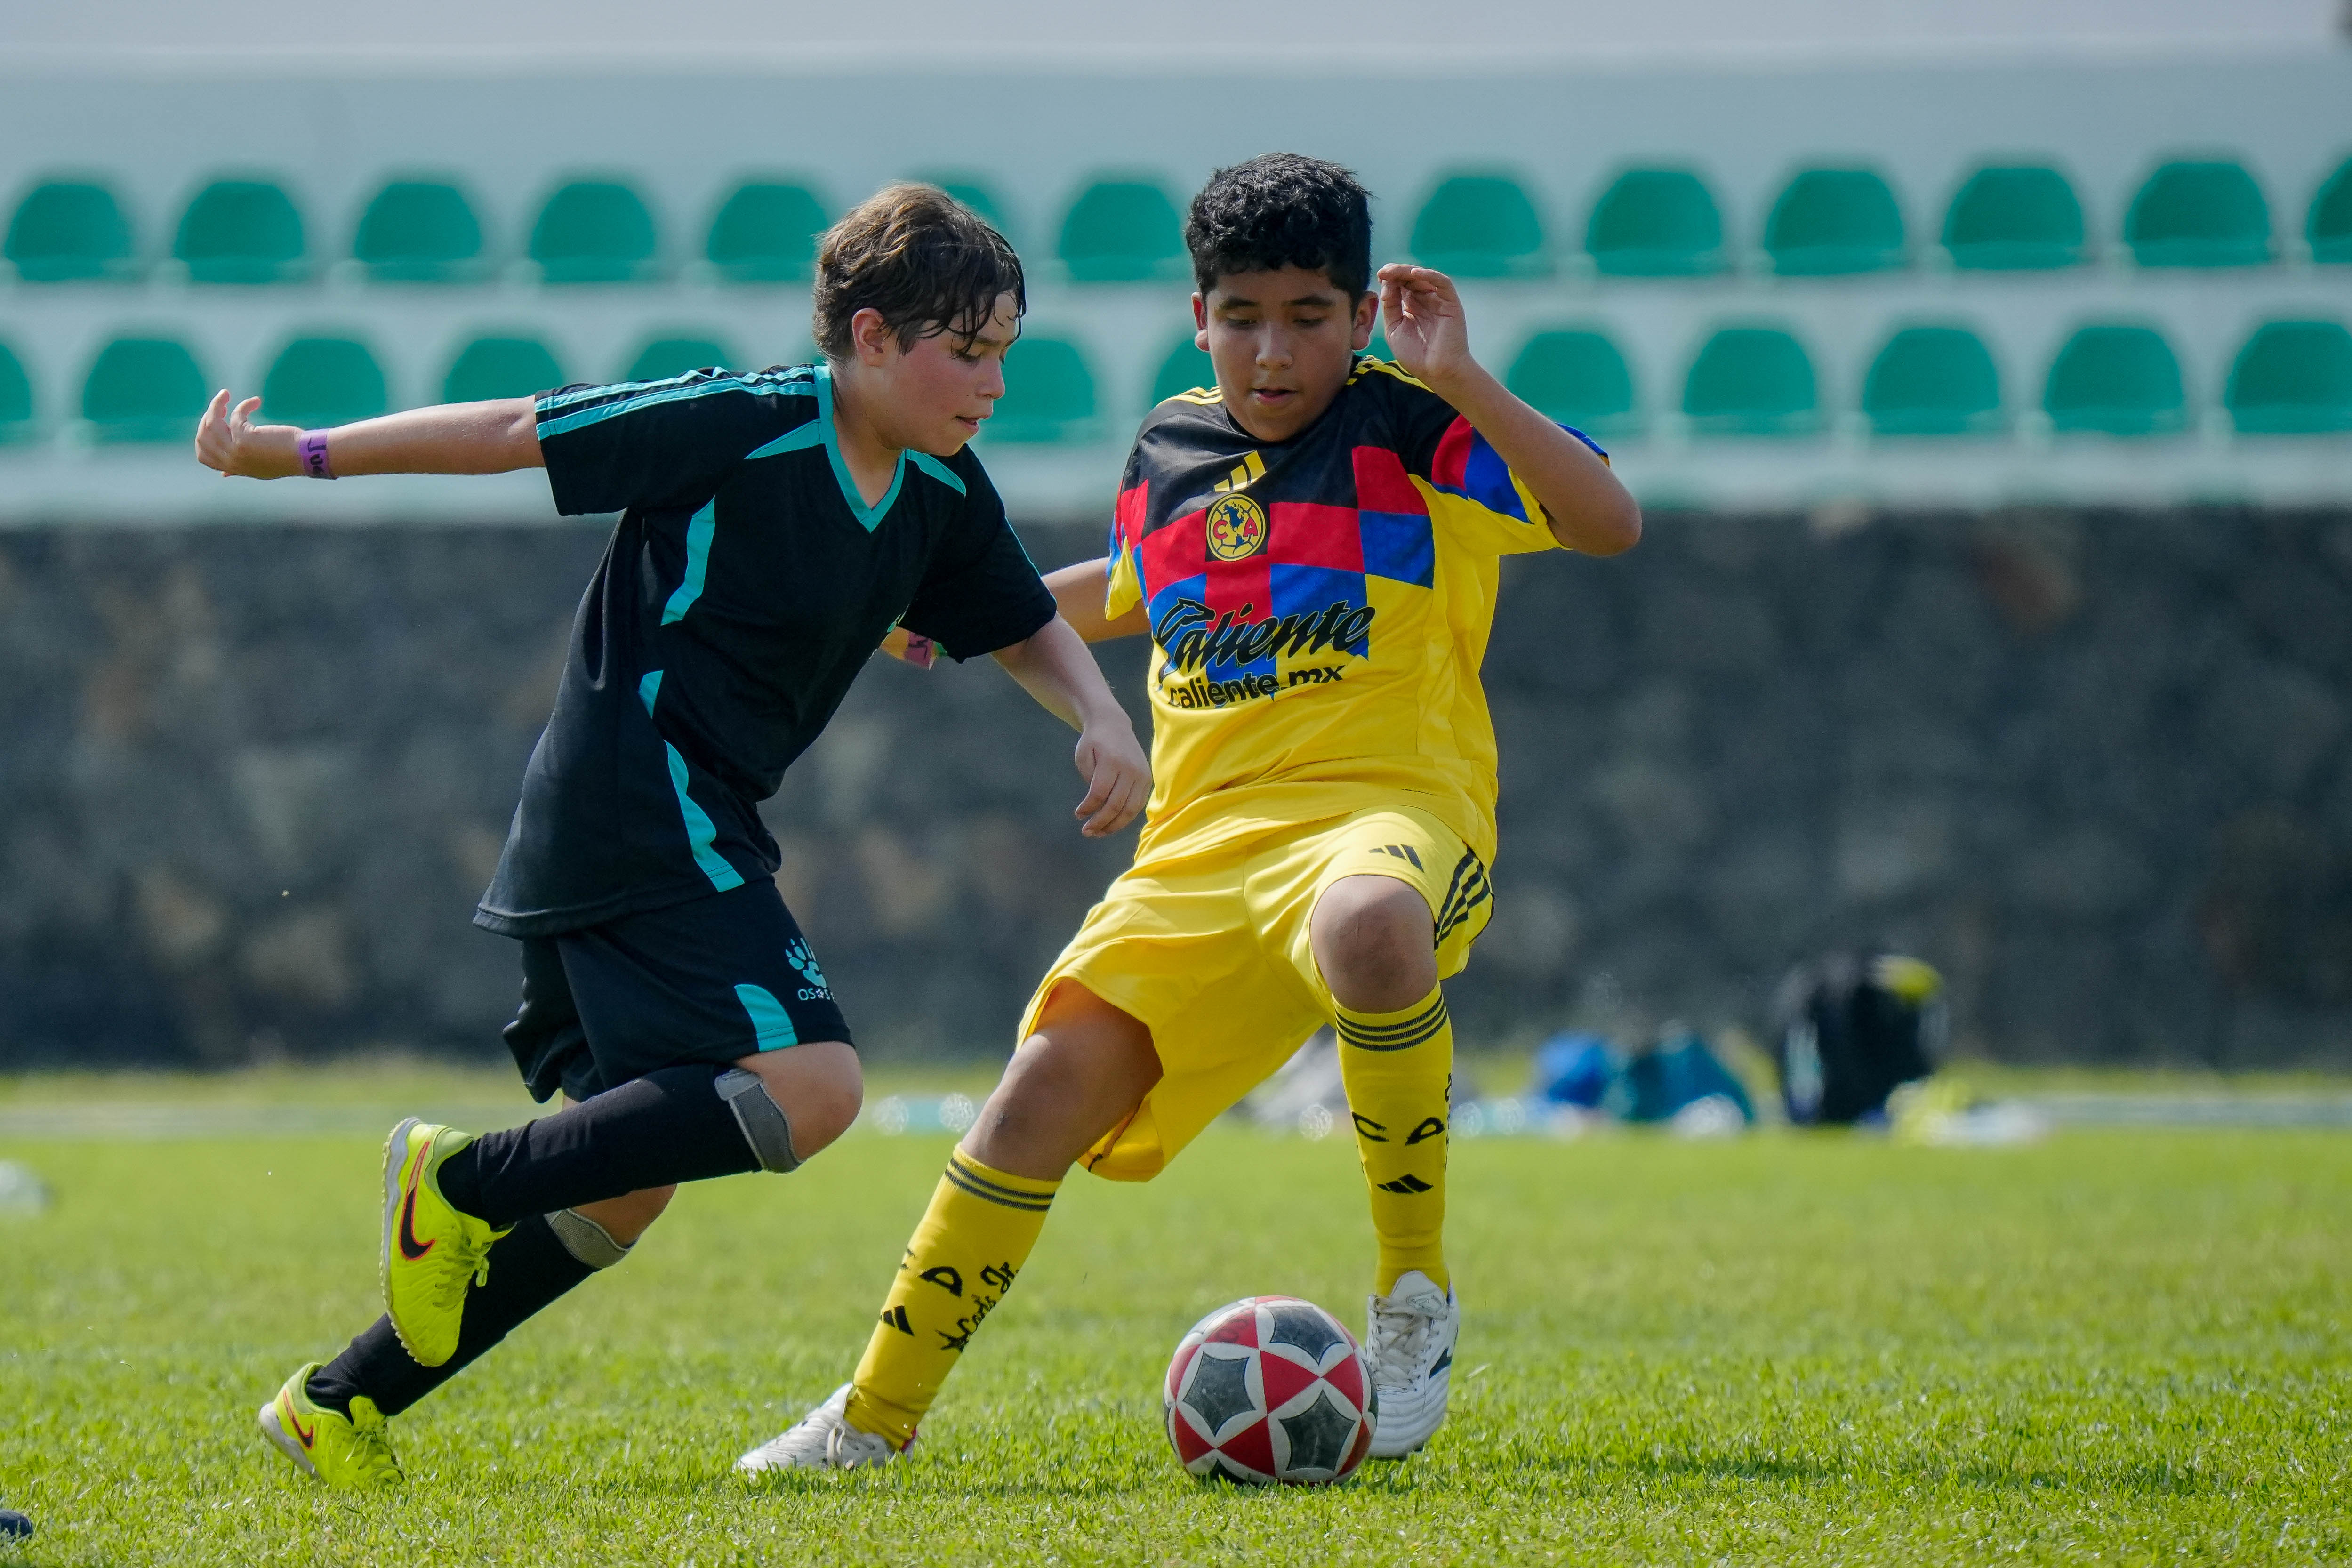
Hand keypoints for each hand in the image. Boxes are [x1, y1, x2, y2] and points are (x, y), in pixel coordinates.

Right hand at [194, 389, 301, 477]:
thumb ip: (238, 468)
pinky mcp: (244, 438)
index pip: (202, 457)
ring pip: (212, 424)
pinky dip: (244, 405)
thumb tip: (224, 474)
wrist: (305, 457)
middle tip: (220, 405)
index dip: (202, 437)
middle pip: (203, 437)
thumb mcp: (258, 468)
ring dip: (216, 405)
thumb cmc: (286, 459)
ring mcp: (236, 451)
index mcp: (233, 468)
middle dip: (207, 418)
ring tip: (225, 395)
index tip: (212, 422)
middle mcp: (231, 461)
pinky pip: (235, 415)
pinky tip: (256, 401)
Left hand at [1070, 718, 1149, 836]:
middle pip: (1116, 805)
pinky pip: (1138, 805)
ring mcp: (1142, 775)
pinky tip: (1112, 824)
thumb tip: (1096, 805)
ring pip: (1130, 809)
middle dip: (1100, 822)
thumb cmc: (1094, 741)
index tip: (1078, 815)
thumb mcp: (1083, 755)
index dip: (1088, 808)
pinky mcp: (1147, 780)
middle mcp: (1131, 769)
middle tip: (1086, 832)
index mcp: (1112, 760)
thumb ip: (1089, 779)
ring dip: (1114, 825)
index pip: (1099, 793)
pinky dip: (1125, 818)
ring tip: (1099, 833)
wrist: (1114, 724)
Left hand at [1376, 264, 1474, 388]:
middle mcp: (1425, 301)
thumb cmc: (1416, 356)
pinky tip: (1414, 273)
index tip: (1378, 277)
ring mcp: (1439, 301)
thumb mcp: (1394, 329)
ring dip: (1407, 271)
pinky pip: (1443, 283)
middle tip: (1383, 271)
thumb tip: (1386, 285)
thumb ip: (1390, 307)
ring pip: (1424, 277)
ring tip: (1393, 271)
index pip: (1400, 286)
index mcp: (1412, 307)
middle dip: (1396, 272)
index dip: (1389, 279)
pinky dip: (1429, 275)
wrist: (1437, 372)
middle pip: (1410, 278)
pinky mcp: (1451, 303)